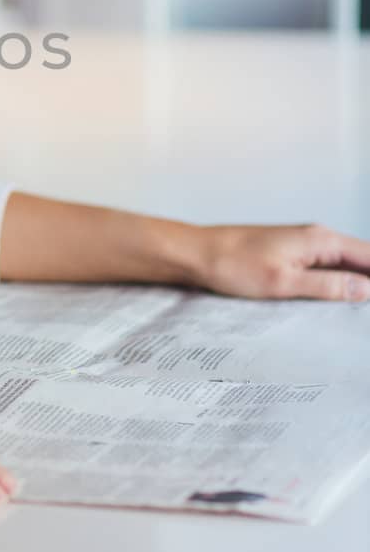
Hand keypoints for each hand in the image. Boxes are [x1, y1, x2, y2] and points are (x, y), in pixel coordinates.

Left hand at [197, 222, 369, 301]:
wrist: (198, 253)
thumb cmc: (233, 264)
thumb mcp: (284, 282)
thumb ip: (327, 286)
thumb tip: (366, 290)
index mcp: (320, 239)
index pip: (369, 256)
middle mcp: (316, 237)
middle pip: (361, 260)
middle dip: (369, 285)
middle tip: (367, 314)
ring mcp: (304, 245)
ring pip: (344, 265)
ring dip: (356, 285)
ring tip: (358, 312)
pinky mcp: (291, 254)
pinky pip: (325, 268)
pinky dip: (336, 283)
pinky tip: (336, 302)